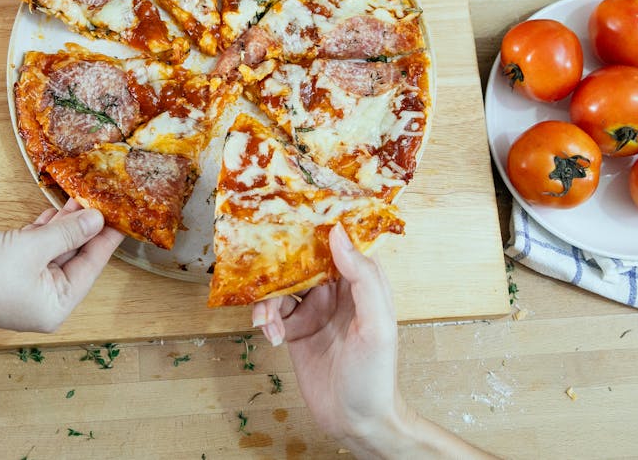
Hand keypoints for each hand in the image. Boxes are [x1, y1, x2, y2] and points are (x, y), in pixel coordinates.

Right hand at [0, 198, 123, 332]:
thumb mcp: (34, 248)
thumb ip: (67, 233)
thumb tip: (96, 220)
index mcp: (57, 304)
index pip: (91, 266)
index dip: (106, 239)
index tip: (122, 217)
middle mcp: (44, 298)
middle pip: (73, 258)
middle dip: (84, 228)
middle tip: (101, 199)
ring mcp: (24, 286)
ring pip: (53, 251)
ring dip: (63, 226)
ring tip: (80, 198)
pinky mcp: (6, 271)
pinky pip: (33, 249)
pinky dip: (42, 231)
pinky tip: (53, 212)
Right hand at [252, 224, 405, 445]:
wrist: (357, 422)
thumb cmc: (376, 376)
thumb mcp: (376, 325)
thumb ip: (362, 278)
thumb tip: (338, 234)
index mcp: (361, 283)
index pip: (339, 243)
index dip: (316, 228)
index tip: (291, 215)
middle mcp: (336, 292)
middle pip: (301, 260)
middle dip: (279, 264)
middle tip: (261, 271)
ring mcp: (314, 310)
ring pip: (282, 286)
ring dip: (268, 300)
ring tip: (267, 322)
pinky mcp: (296, 330)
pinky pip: (273, 313)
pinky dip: (266, 321)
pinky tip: (272, 337)